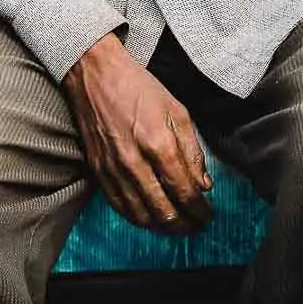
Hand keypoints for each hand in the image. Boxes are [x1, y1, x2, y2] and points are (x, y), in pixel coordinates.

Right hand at [61, 36, 211, 235]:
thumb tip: (203, 185)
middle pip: (164, 211)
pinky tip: (150, 217)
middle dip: (185, 225)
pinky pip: (119, 207)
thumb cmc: (138, 88)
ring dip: (162, 227)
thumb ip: (192, 151)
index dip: (199, 210)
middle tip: (196, 226)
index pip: (184, 192)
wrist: (95, 76)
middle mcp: (135, 162)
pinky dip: (138, 218)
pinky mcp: (98, 172)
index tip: (207, 215)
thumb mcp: (177, 111)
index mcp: (159, 144)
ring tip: (177, 226)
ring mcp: (114, 170)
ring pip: (141, 215)